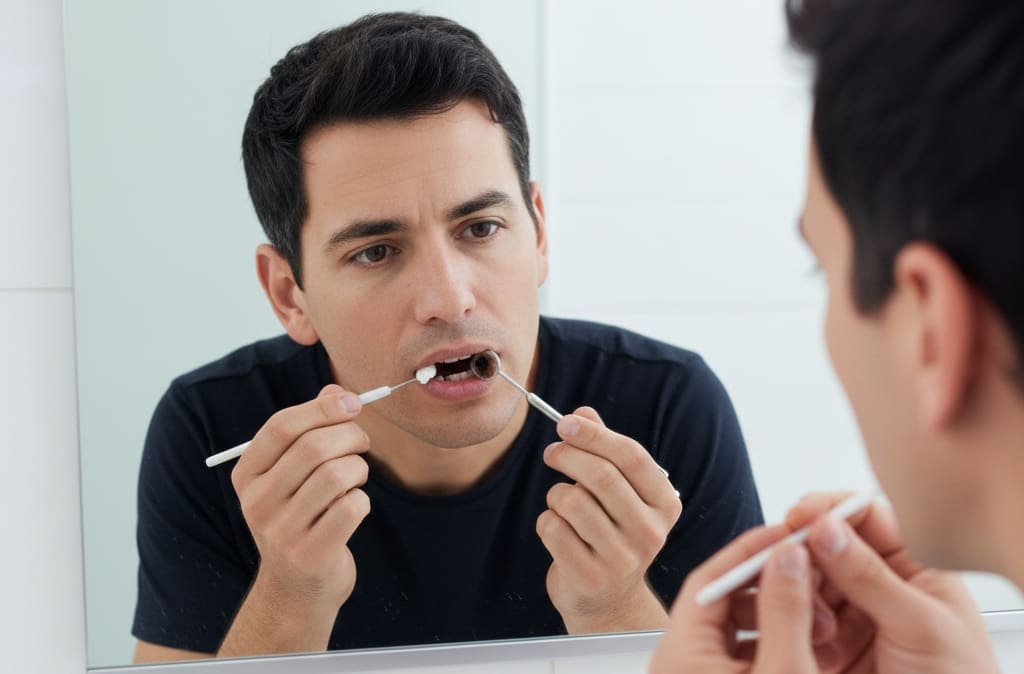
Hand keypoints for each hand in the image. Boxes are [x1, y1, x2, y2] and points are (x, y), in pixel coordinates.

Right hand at [222, 384, 370, 653]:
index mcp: (247, 475)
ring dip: (359, 470)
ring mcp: (282, 531)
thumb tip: (338, 391)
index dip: (322, 407)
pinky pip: (352, 507)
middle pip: (314, 447)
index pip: (282, 426)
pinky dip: (362, 501)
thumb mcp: (293, 474)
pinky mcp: (311, 554)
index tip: (352, 403)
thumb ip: (311, 428)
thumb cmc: (300, 517)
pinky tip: (352, 510)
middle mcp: (258, 502)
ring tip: (355, 480)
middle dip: (351, 436)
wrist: (295, 589)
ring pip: (338, 475)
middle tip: (362, 443)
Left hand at [538, 407, 682, 632]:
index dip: (595, 435)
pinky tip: (559, 532)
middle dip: (567, 455)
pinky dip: (547, 521)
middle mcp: (650, 532)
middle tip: (552, 452)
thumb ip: (604, 451)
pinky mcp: (591, 577)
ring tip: (562, 504)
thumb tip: (582, 413)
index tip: (565, 423)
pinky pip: (553, 528)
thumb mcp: (620, 492)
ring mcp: (622, 559)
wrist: (609, 600)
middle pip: (601, 476)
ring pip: (572, 501)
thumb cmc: (612, 533)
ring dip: (557, 494)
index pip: (632, 457)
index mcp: (664, 504)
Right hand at [786, 493, 998, 673]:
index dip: (830, 510)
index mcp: (912, 568)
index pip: (865, 519)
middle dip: (805, 556)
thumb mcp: (921, 625)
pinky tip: (800, 636)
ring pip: (806, 584)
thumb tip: (828, 529)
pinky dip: (791, 624)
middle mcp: (878, 587)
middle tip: (788, 564)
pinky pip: (797, 621)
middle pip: (825, 548)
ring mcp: (852, 618)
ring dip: (798, 595)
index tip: (800, 516)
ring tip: (811, 618)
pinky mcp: (830, 648)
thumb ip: (871, 576)